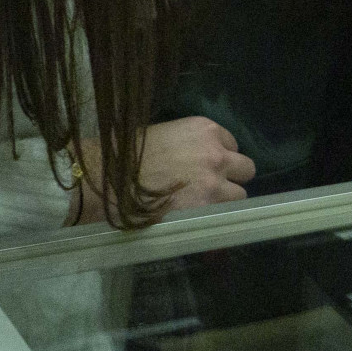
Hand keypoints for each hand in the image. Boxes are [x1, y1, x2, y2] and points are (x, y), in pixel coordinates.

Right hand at [68, 116, 254, 225]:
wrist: (105, 182)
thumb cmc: (124, 156)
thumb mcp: (160, 136)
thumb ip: (185, 146)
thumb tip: (191, 158)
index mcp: (204, 129)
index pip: (231, 144)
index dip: (220, 158)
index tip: (206, 168)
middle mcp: (216, 153)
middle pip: (245, 168)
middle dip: (230, 178)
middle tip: (210, 188)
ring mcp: (215, 182)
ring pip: (240, 195)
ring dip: (225, 201)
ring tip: (202, 208)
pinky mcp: (207, 208)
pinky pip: (225, 216)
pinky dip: (215, 219)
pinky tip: (198, 220)